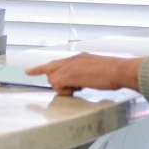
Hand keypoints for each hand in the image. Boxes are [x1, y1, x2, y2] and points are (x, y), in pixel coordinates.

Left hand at [26, 53, 143, 95]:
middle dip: (58, 83)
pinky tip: (80, 88)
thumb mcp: (96, 71)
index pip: (56, 63)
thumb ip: (85, 75)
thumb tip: (82, 83)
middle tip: (71, 86)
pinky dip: (66, 91)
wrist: (119, 70)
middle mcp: (72, 60)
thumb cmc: (114, 73)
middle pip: (51, 71)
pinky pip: (57, 85)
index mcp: (79, 58)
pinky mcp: (69, 74)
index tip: (28, 71)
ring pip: (53, 80)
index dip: (41, 68)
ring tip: (82, 86)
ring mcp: (69, 66)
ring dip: (65, 88)